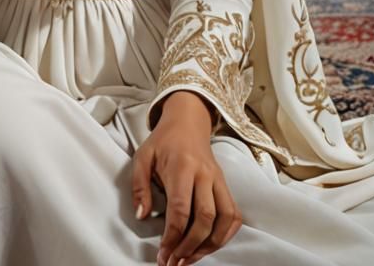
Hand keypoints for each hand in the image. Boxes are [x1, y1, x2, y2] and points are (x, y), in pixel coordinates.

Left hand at [132, 92, 240, 265]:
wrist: (187, 122)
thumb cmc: (162, 142)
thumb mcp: (142, 157)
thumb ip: (139, 187)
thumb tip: (142, 217)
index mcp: (182, 166)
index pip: (181, 209)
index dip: (173, 236)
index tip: (163, 254)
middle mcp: (204, 174)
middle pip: (205, 218)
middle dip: (190, 246)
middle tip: (174, 262)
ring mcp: (218, 180)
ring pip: (224, 219)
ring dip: (209, 246)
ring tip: (190, 259)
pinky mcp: (226, 185)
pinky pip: (234, 215)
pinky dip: (225, 235)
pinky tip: (210, 246)